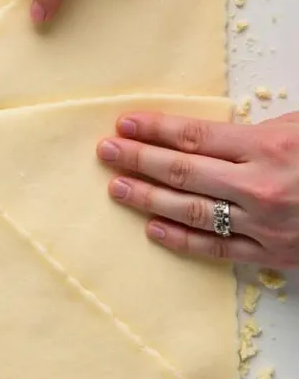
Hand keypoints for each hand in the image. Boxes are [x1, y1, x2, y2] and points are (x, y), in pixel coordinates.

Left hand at [97, 112, 298, 267]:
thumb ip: (255, 131)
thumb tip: (199, 133)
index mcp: (269, 146)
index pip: (195, 137)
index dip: (154, 130)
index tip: (124, 124)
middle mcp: (260, 186)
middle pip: (183, 171)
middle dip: (138, 160)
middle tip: (105, 152)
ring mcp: (265, 224)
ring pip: (192, 210)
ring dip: (148, 198)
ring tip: (117, 187)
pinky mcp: (273, 255)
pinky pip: (217, 249)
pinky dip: (181, 240)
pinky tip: (152, 228)